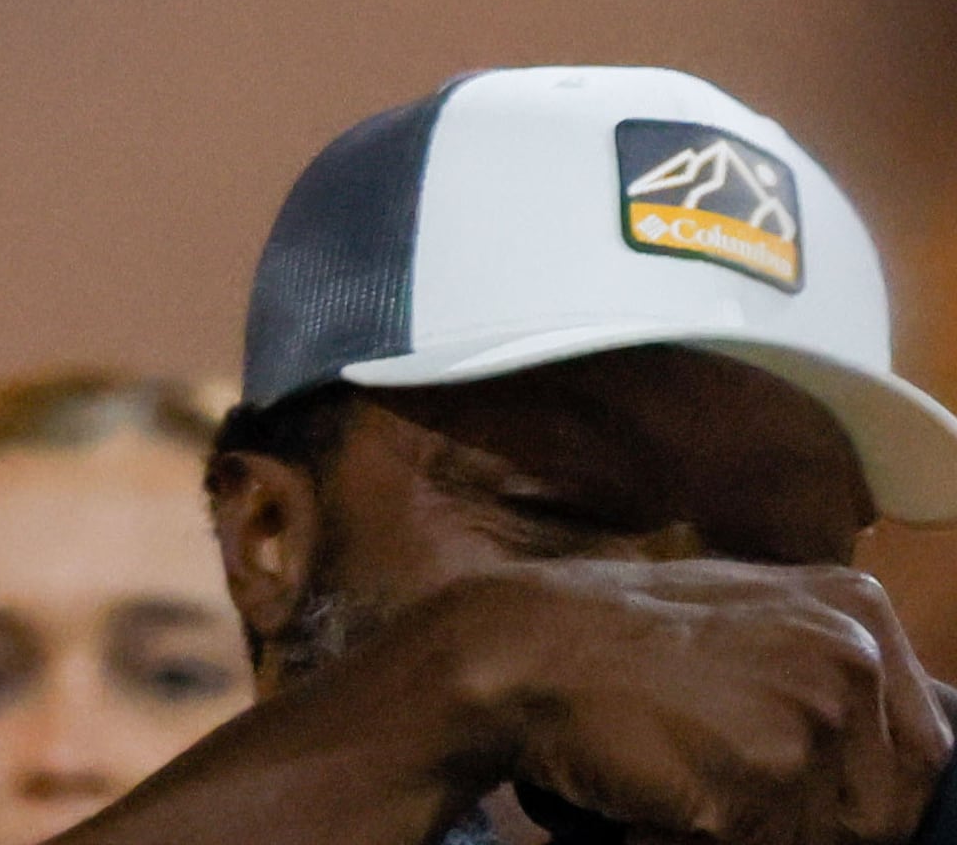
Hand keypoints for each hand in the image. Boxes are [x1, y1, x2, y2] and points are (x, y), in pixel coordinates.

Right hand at [431, 559, 949, 844]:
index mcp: (858, 609)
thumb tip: (908, 754)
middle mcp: (850, 654)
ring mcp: (810, 715)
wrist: (514, 651)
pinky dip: (704, 839)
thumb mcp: (749, 616)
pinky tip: (660, 791)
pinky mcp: (762, 779)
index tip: (776, 776)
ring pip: (823, 839)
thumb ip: (830, 662)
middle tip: (715, 768)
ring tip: (683, 772)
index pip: (922, 756)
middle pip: (882, 808)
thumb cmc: (618, 640)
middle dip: (804, 816)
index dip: (853, 788)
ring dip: (752, 831)